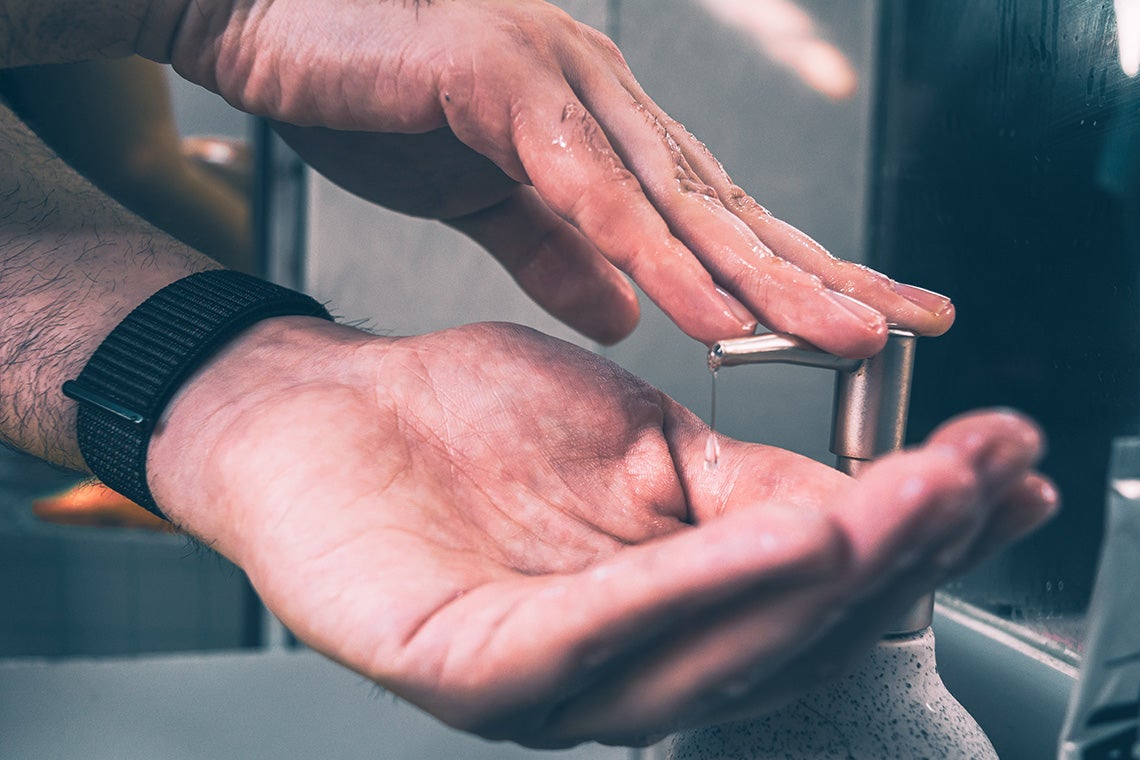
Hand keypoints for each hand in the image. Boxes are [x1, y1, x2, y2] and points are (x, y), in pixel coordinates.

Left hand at [147, 319, 1054, 747]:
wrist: (325, 407)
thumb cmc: (471, 426)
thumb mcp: (636, 440)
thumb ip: (738, 483)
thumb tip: (862, 493)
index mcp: (657, 614)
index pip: (805, 588)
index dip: (909, 536)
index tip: (996, 467)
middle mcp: (611, 668)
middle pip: (776, 630)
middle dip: (893, 555)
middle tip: (976, 483)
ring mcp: (540, 683)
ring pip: (708, 646)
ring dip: (819, 574)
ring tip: (906, 509)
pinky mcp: (466, 668)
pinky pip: (598, 633)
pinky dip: (699, 586)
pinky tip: (783, 537)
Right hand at [158, 0, 953, 354]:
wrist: (264, 17)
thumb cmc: (373, 92)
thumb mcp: (481, 198)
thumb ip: (555, 252)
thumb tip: (627, 315)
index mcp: (602, 133)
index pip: (718, 216)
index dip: (796, 269)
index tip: (868, 315)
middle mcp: (605, 104)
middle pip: (729, 209)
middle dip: (821, 274)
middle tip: (906, 325)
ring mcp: (563, 87)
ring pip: (682, 203)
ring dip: (766, 279)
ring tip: (845, 337)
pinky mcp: (505, 84)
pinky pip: (593, 194)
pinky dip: (658, 260)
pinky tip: (714, 316)